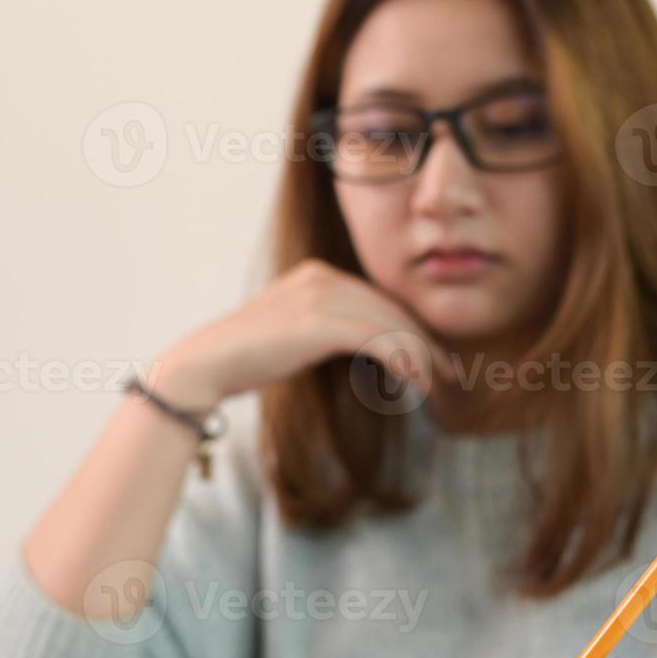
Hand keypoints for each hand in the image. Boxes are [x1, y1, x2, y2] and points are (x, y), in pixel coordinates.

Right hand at [151, 259, 454, 409]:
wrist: (205, 364)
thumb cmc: (247, 358)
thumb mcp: (296, 334)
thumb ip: (331, 330)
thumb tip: (375, 349)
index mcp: (318, 274)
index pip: (379, 300)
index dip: (412, 329)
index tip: (436, 357)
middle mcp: (322, 277)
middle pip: (389, 309)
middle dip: (425, 342)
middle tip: (450, 372)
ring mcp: (319, 296)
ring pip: (387, 324)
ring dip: (420, 355)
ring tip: (439, 383)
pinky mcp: (316, 322)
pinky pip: (374, 338)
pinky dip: (400, 359)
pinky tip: (416, 380)